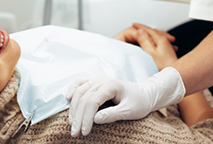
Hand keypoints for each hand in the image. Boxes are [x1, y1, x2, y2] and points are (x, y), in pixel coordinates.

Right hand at [66, 67, 185, 136]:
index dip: (86, 118)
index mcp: (111, 85)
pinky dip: (73, 89)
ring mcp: (98, 79)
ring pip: (79, 91)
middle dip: (78, 117)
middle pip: (83, 98)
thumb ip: (112, 114)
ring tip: (72, 124)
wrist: (145, 95)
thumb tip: (95, 119)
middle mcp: (103, 80)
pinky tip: (67, 98)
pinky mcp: (96, 82)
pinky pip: (81, 82)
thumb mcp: (129, 111)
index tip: (85, 132)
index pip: (93, 101)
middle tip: (75, 134)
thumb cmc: (139, 103)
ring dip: (73, 108)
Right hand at [114, 24, 177, 69]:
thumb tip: (140, 31)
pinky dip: (153, 41)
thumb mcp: (150, 54)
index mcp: (160, 39)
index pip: (148, 30)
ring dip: (149, 35)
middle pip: (153, 32)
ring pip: (156, 37)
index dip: (140, 27)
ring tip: (144, 35)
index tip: (134, 25)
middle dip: (145, 29)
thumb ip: (145, 42)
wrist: (175, 75)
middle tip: (137, 28)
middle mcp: (165, 40)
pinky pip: (158, 43)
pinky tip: (152, 45)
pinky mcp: (167, 52)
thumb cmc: (164, 66)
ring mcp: (167, 46)